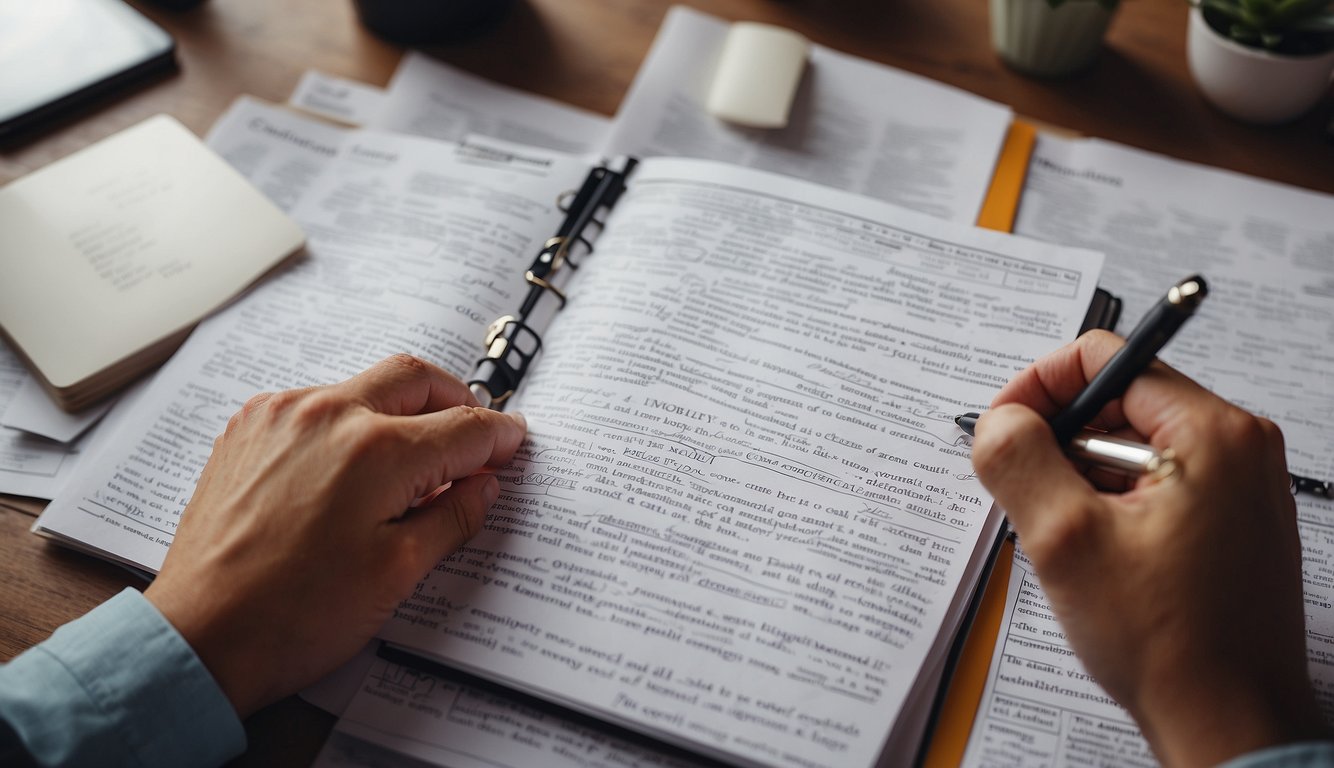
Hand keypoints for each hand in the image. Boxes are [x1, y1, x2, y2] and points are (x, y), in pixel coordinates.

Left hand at [144, 354, 525, 717]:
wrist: (200, 636)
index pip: (463, 427)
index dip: (499, 437)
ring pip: (363, 386)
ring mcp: (281, 415)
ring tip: (410, 464)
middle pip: (415, 377)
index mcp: (376, 452)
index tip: (514, 443)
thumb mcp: (397, 573)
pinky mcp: (248, 427)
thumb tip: (483, 485)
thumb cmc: (295, 616)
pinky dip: (347, 423)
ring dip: (399, 411)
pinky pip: (316, 404)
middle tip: (474, 435)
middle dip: (455, 399)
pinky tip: (352, 468)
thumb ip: (452, 517)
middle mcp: (327, 414)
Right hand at [971, 330, 1323, 766]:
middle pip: (1117, 402)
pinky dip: (1110, 507)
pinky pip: (1153, 484)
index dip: (1039, 389)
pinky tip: (1097, 557)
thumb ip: (1018, 459)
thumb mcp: (1065, 539)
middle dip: (1059, 443)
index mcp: (1212, 433)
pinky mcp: (1229, 521)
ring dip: (1081, 481)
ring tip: (1069, 540)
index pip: (1105, 360)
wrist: (1229, 726)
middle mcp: (1238, 447)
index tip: (1003, 431)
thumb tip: (998, 421)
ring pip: (1130, 448)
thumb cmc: (1170, 644)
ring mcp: (1239, 486)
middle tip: (1029, 498)